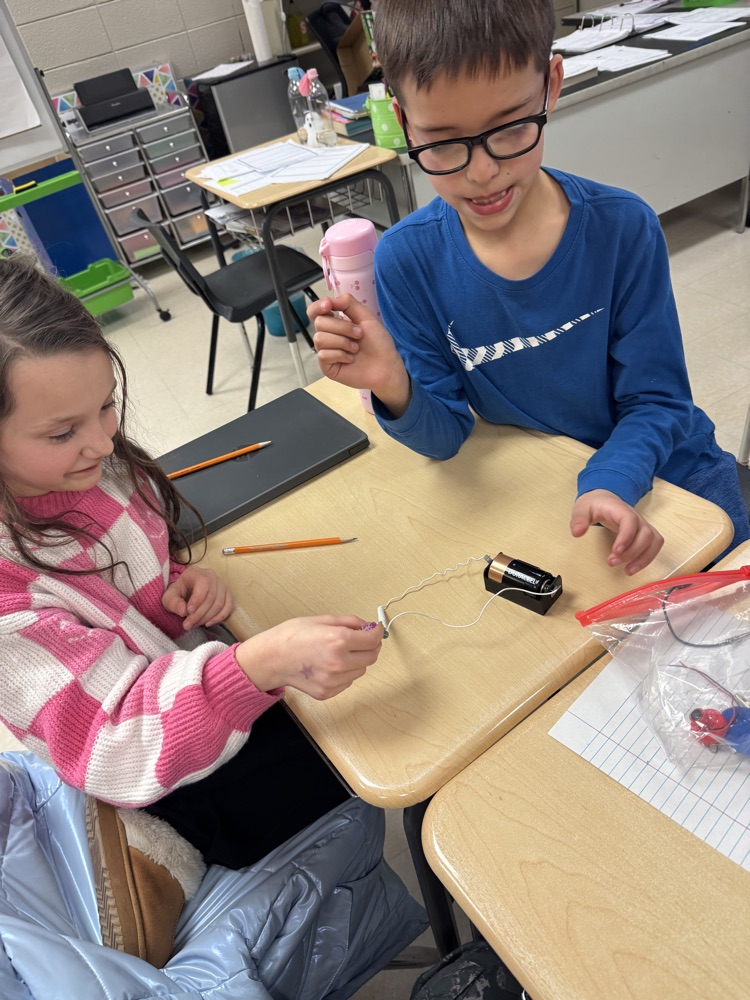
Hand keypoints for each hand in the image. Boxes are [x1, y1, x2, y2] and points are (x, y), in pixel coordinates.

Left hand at [162, 566, 233, 629]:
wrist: (186, 593)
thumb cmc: (178, 594)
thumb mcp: (168, 597)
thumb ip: (173, 603)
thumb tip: (184, 611)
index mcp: (196, 573)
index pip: (203, 583)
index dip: (197, 599)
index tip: (188, 612)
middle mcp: (212, 576)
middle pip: (211, 596)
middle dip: (199, 614)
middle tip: (188, 625)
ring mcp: (222, 585)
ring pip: (219, 603)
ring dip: (207, 618)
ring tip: (194, 625)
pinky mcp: (227, 594)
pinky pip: (228, 607)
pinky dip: (219, 617)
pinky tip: (208, 623)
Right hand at [234, 616, 382, 699]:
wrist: (271, 658)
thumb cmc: (292, 636)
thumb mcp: (322, 619)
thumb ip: (349, 622)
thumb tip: (368, 627)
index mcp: (338, 640)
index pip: (372, 640)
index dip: (376, 633)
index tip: (375, 630)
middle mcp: (338, 663)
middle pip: (371, 657)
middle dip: (370, 647)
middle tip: (362, 639)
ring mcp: (333, 681)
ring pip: (361, 670)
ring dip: (357, 660)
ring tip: (339, 652)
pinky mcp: (328, 692)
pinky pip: (347, 681)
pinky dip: (345, 672)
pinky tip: (330, 664)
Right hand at [308, 294, 410, 415]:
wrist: (386, 365)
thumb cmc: (378, 343)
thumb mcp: (365, 316)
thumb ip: (347, 303)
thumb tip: (329, 300)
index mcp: (335, 323)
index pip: (315, 311)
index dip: (318, 307)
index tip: (329, 306)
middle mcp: (328, 336)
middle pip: (319, 322)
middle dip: (342, 327)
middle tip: (359, 334)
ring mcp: (326, 351)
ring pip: (320, 338)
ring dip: (343, 342)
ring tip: (356, 348)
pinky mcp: (327, 366)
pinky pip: (323, 355)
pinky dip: (340, 355)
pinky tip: (350, 359)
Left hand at [570, 489, 663, 575]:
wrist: (604, 499)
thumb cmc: (594, 505)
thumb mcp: (581, 508)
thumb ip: (579, 519)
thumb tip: (577, 533)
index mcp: (620, 509)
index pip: (630, 520)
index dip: (627, 536)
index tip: (616, 551)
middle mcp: (636, 517)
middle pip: (645, 534)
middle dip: (632, 552)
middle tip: (612, 562)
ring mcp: (642, 525)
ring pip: (654, 541)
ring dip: (643, 559)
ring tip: (627, 571)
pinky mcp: (644, 533)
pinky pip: (654, 546)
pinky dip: (647, 559)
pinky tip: (633, 568)